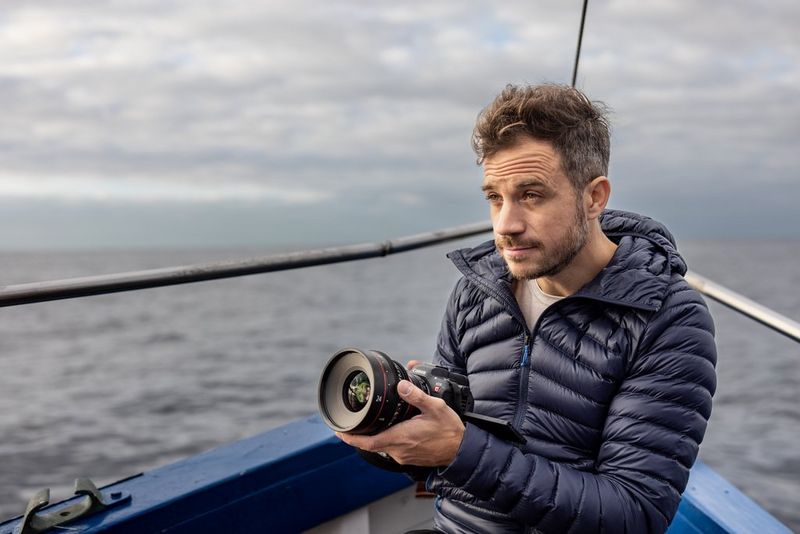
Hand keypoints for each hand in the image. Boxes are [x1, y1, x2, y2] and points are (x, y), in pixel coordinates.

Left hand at [335, 379, 465, 466]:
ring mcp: (403, 456)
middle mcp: (399, 450)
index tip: (338, 431)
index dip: (350, 437)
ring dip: (374, 435)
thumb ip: (416, 396)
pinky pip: (392, 448)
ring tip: (370, 421)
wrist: (462, 450)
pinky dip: (386, 438)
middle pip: (371, 443)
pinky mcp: (409, 458)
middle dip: (359, 433)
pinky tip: (392, 428)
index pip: (368, 442)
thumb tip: (401, 385)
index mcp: (401, 437)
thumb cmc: (450, 430)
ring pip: (382, 445)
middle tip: (350, 421)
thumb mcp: (435, 407)